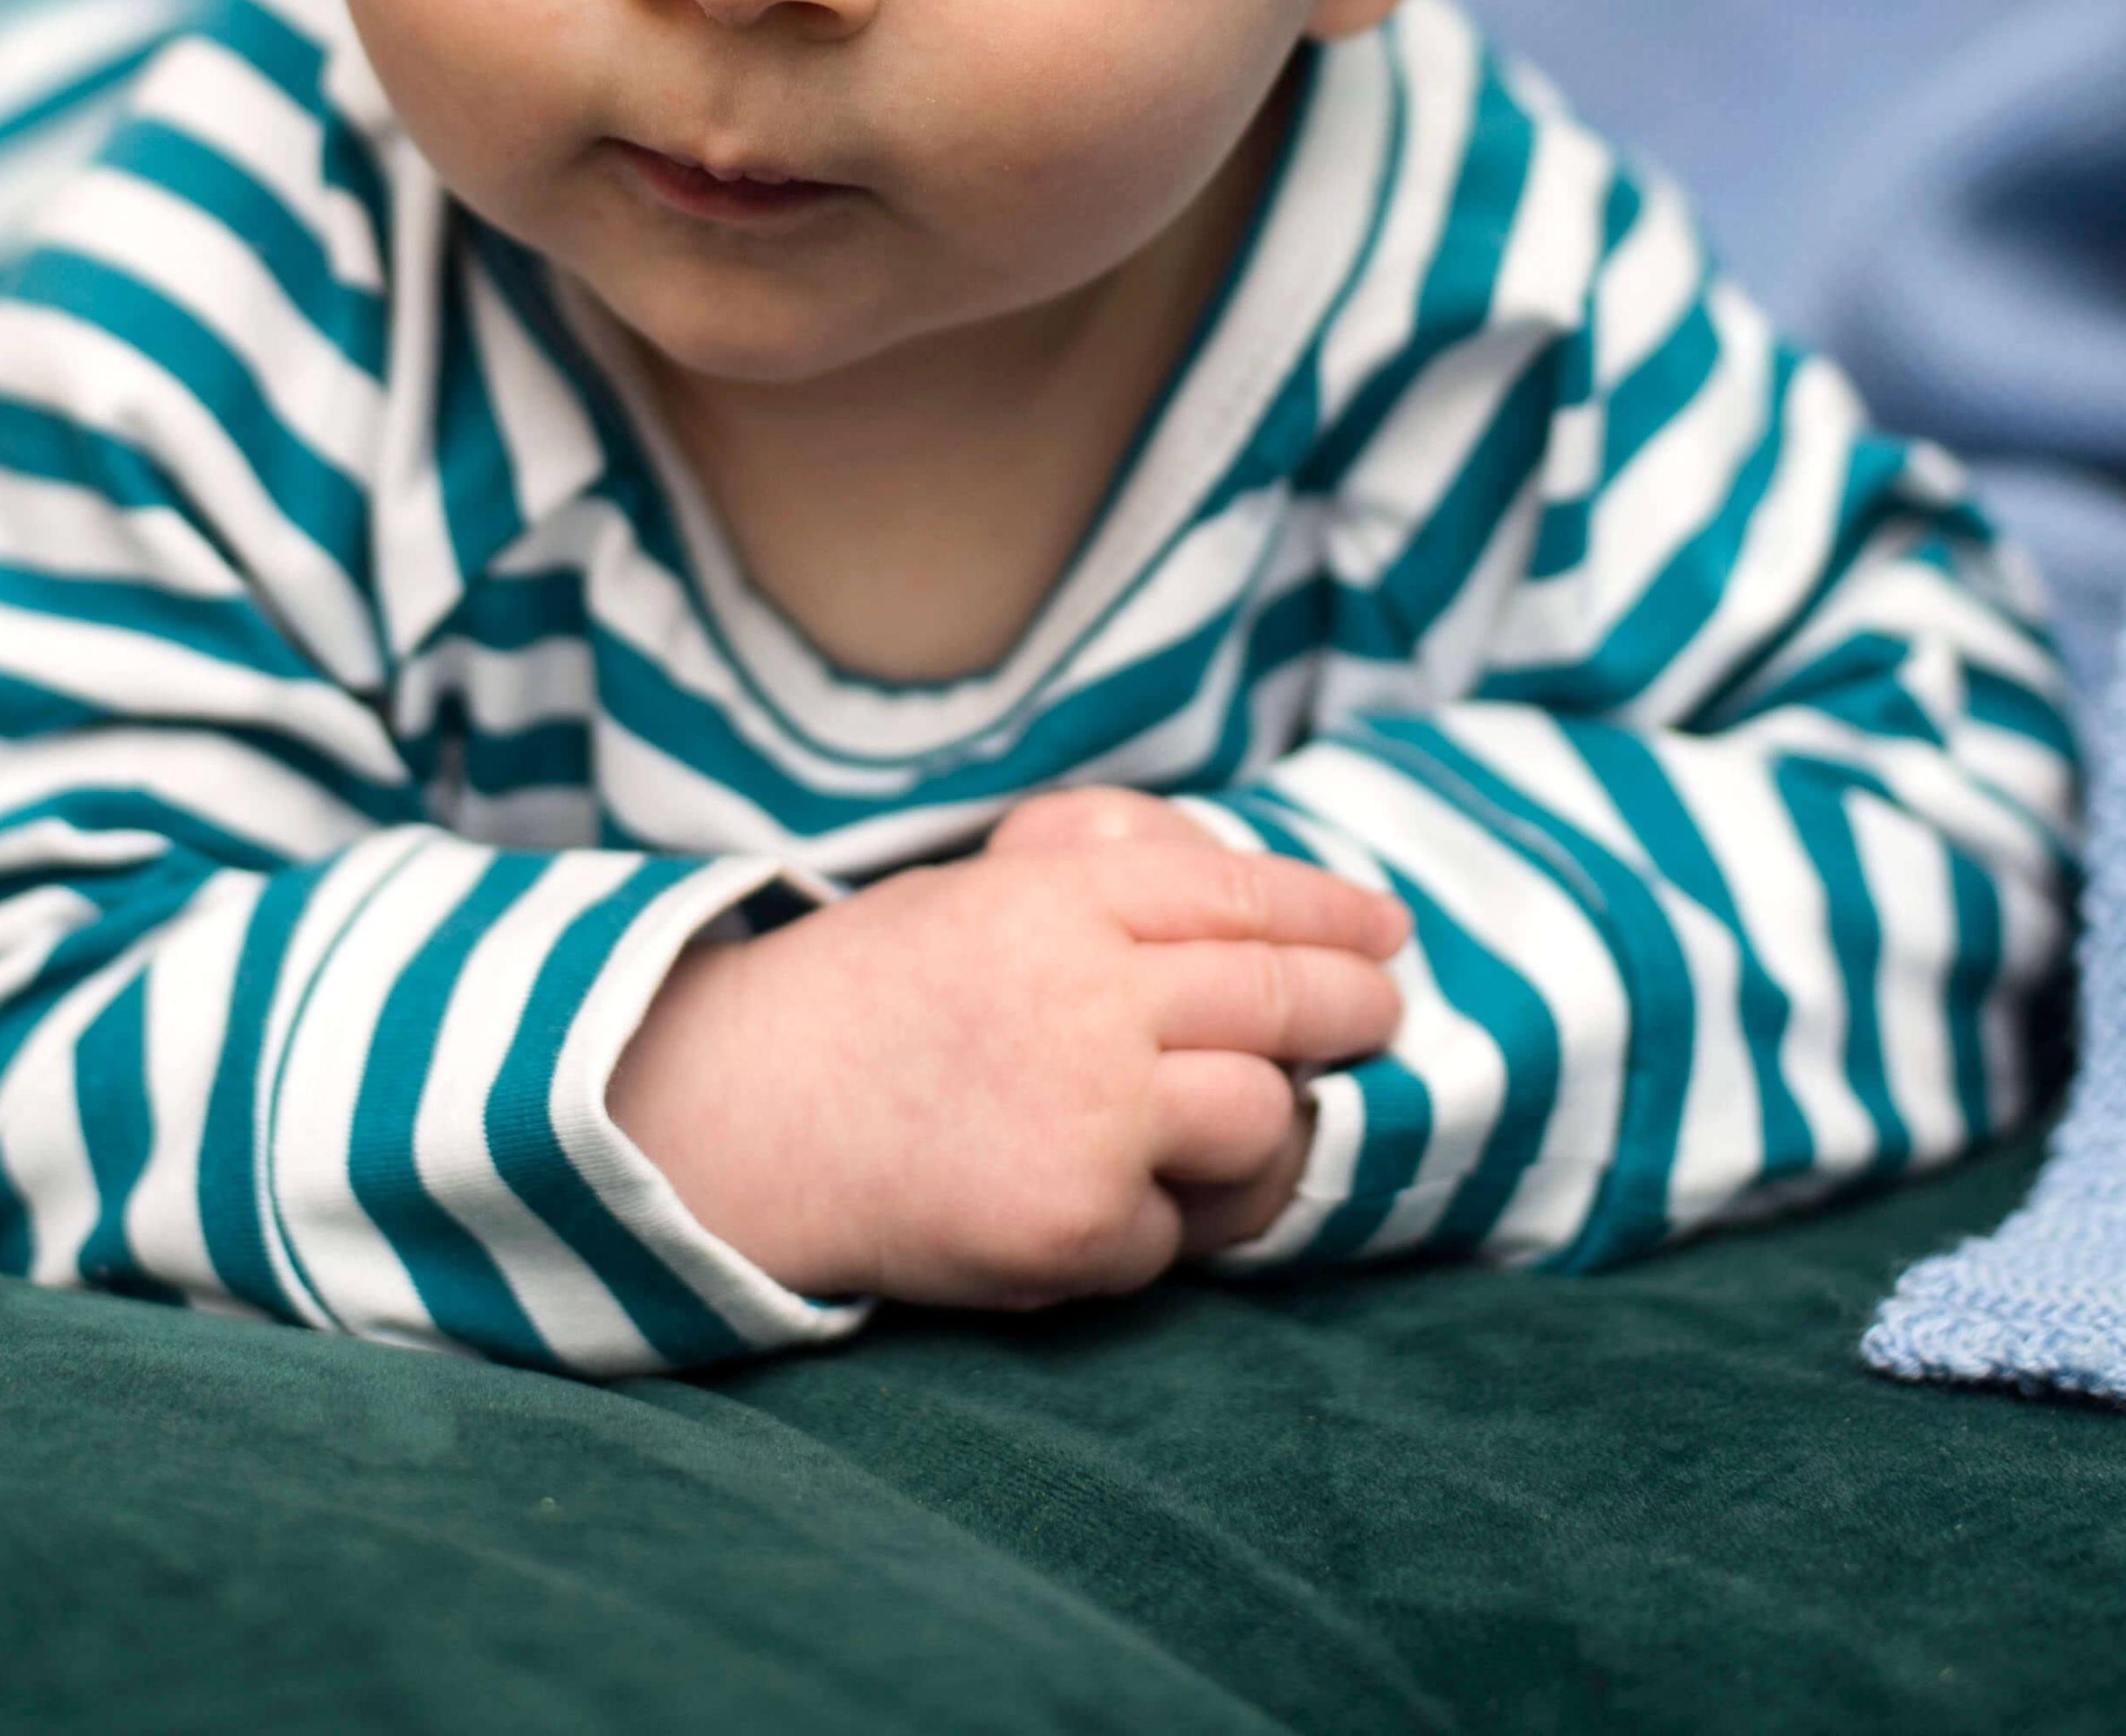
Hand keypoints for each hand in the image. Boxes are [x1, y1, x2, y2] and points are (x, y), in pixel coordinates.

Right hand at [607, 809, 1409, 1309]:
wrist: (741, 1119)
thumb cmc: (865, 1000)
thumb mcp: (976, 895)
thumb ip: (1106, 894)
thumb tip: (1272, 911)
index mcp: (1058, 898)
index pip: (1242, 894)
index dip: (1332, 911)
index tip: (1384, 929)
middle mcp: (1087, 996)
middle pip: (1279, 998)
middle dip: (1352, 1008)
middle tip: (1380, 1015)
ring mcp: (1090, 1115)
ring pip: (1260, 1119)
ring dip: (1251, 1129)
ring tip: (1199, 1129)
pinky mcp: (1080, 1226)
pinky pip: (1181, 1232)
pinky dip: (1152, 1225)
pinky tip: (1077, 1199)